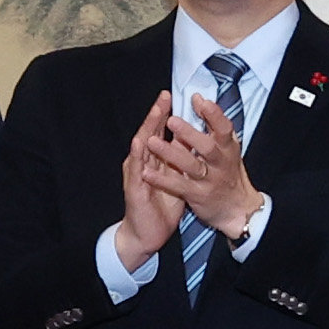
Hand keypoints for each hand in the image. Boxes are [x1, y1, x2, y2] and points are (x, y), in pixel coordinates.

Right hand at [116, 91, 185, 271]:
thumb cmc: (162, 204)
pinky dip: (138, 155)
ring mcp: (137, 174)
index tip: (176, 96)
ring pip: (141, 147)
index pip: (162, 132)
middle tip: (165, 96)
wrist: (148, 232)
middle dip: (157, 114)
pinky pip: (137, 170)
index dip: (168, 114)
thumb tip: (193, 140)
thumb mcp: (177, 177)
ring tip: (155, 112)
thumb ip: (182, 158)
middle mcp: (144, 163)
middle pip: (150, 133)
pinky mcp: (134, 188)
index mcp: (156, 159)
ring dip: (148, 129)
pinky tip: (141, 142)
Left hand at [143, 93, 262, 238]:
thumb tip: (198, 99)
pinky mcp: (198, 195)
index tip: (200, 101)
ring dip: (171, 154)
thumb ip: (213, 126)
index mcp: (228, 148)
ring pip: (191, 166)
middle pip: (207, 147)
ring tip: (152, 142)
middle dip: (189, 134)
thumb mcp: (227, 149)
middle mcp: (221, 164)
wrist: (238, 208)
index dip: (214, 115)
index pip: (224, 129)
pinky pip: (179, 186)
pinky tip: (147, 172)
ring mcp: (210, 180)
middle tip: (171, 121)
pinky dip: (162, 179)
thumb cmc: (228, 173)